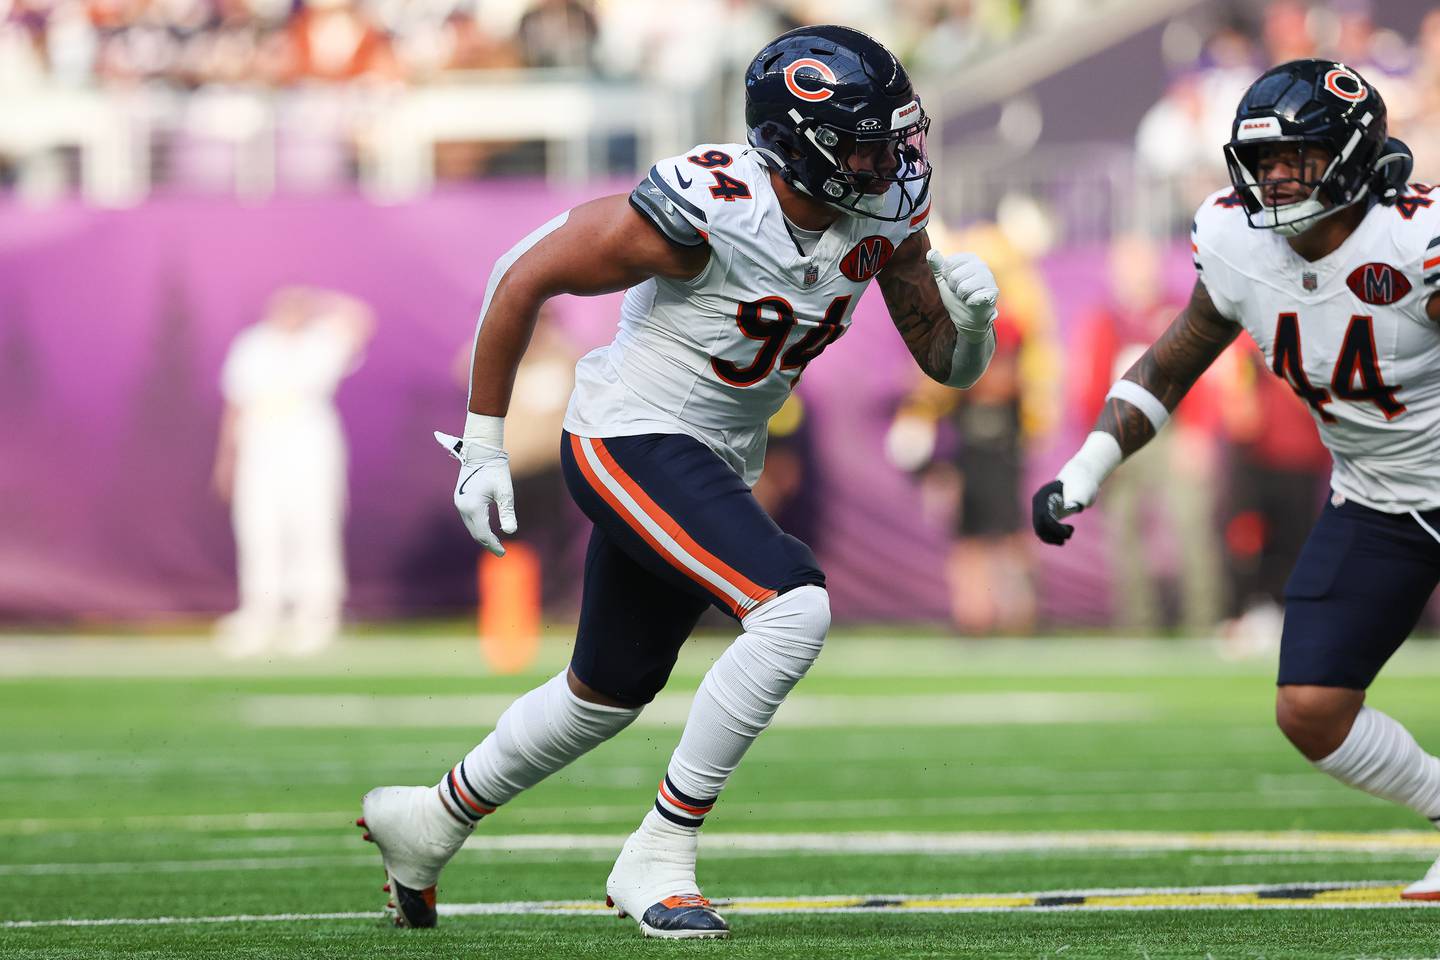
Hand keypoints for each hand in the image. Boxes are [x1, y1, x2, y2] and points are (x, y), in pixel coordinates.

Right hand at [434, 431, 516, 556]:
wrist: (480, 452)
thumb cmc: (496, 470)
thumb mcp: (505, 492)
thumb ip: (507, 512)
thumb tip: (511, 532)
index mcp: (473, 506)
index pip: (483, 533)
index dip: (493, 545)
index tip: (503, 553)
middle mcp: (463, 506)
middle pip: (475, 532)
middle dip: (488, 543)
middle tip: (500, 551)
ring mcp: (459, 503)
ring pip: (471, 526)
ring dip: (481, 536)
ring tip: (494, 543)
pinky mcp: (460, 499)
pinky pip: (468, 519)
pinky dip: (477, 527)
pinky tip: (487, 530)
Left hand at [926, 249, 997, 341]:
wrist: (967, 318)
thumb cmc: (956, 297)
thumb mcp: (943, 280)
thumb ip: (937, 266)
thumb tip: (931, 252)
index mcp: (969, 258)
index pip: (948, 263)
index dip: (946, 277)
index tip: (953, 283)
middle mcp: (981, 264)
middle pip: (954, 276)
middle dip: (953, 288)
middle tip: (960, 292)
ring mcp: (989, 278)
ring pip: (963, 287)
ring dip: (961, 296)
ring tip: (967, 297)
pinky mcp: (993, 292)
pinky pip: (973, 298)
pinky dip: (970, 303)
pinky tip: (974, 302)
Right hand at [1032, 432, 1120, 545]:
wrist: (1081, 477)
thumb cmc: (1083, 483)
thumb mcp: (1082, 490)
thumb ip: (1077, 497)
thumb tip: (1072, 506)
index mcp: (1044, 495)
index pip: (1043, 516)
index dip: (1054, 528)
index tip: (1069, 531)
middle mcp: (1038, 502)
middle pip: (1039, 525)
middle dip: (1053, 535)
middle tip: (1067, 538)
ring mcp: (1041, 508)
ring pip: (1040, 530)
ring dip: (1052, 538)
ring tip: (1068, 536)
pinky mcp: (1046, 514)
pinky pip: (1044, 530)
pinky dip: (1052, 536)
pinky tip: (1065, 535)